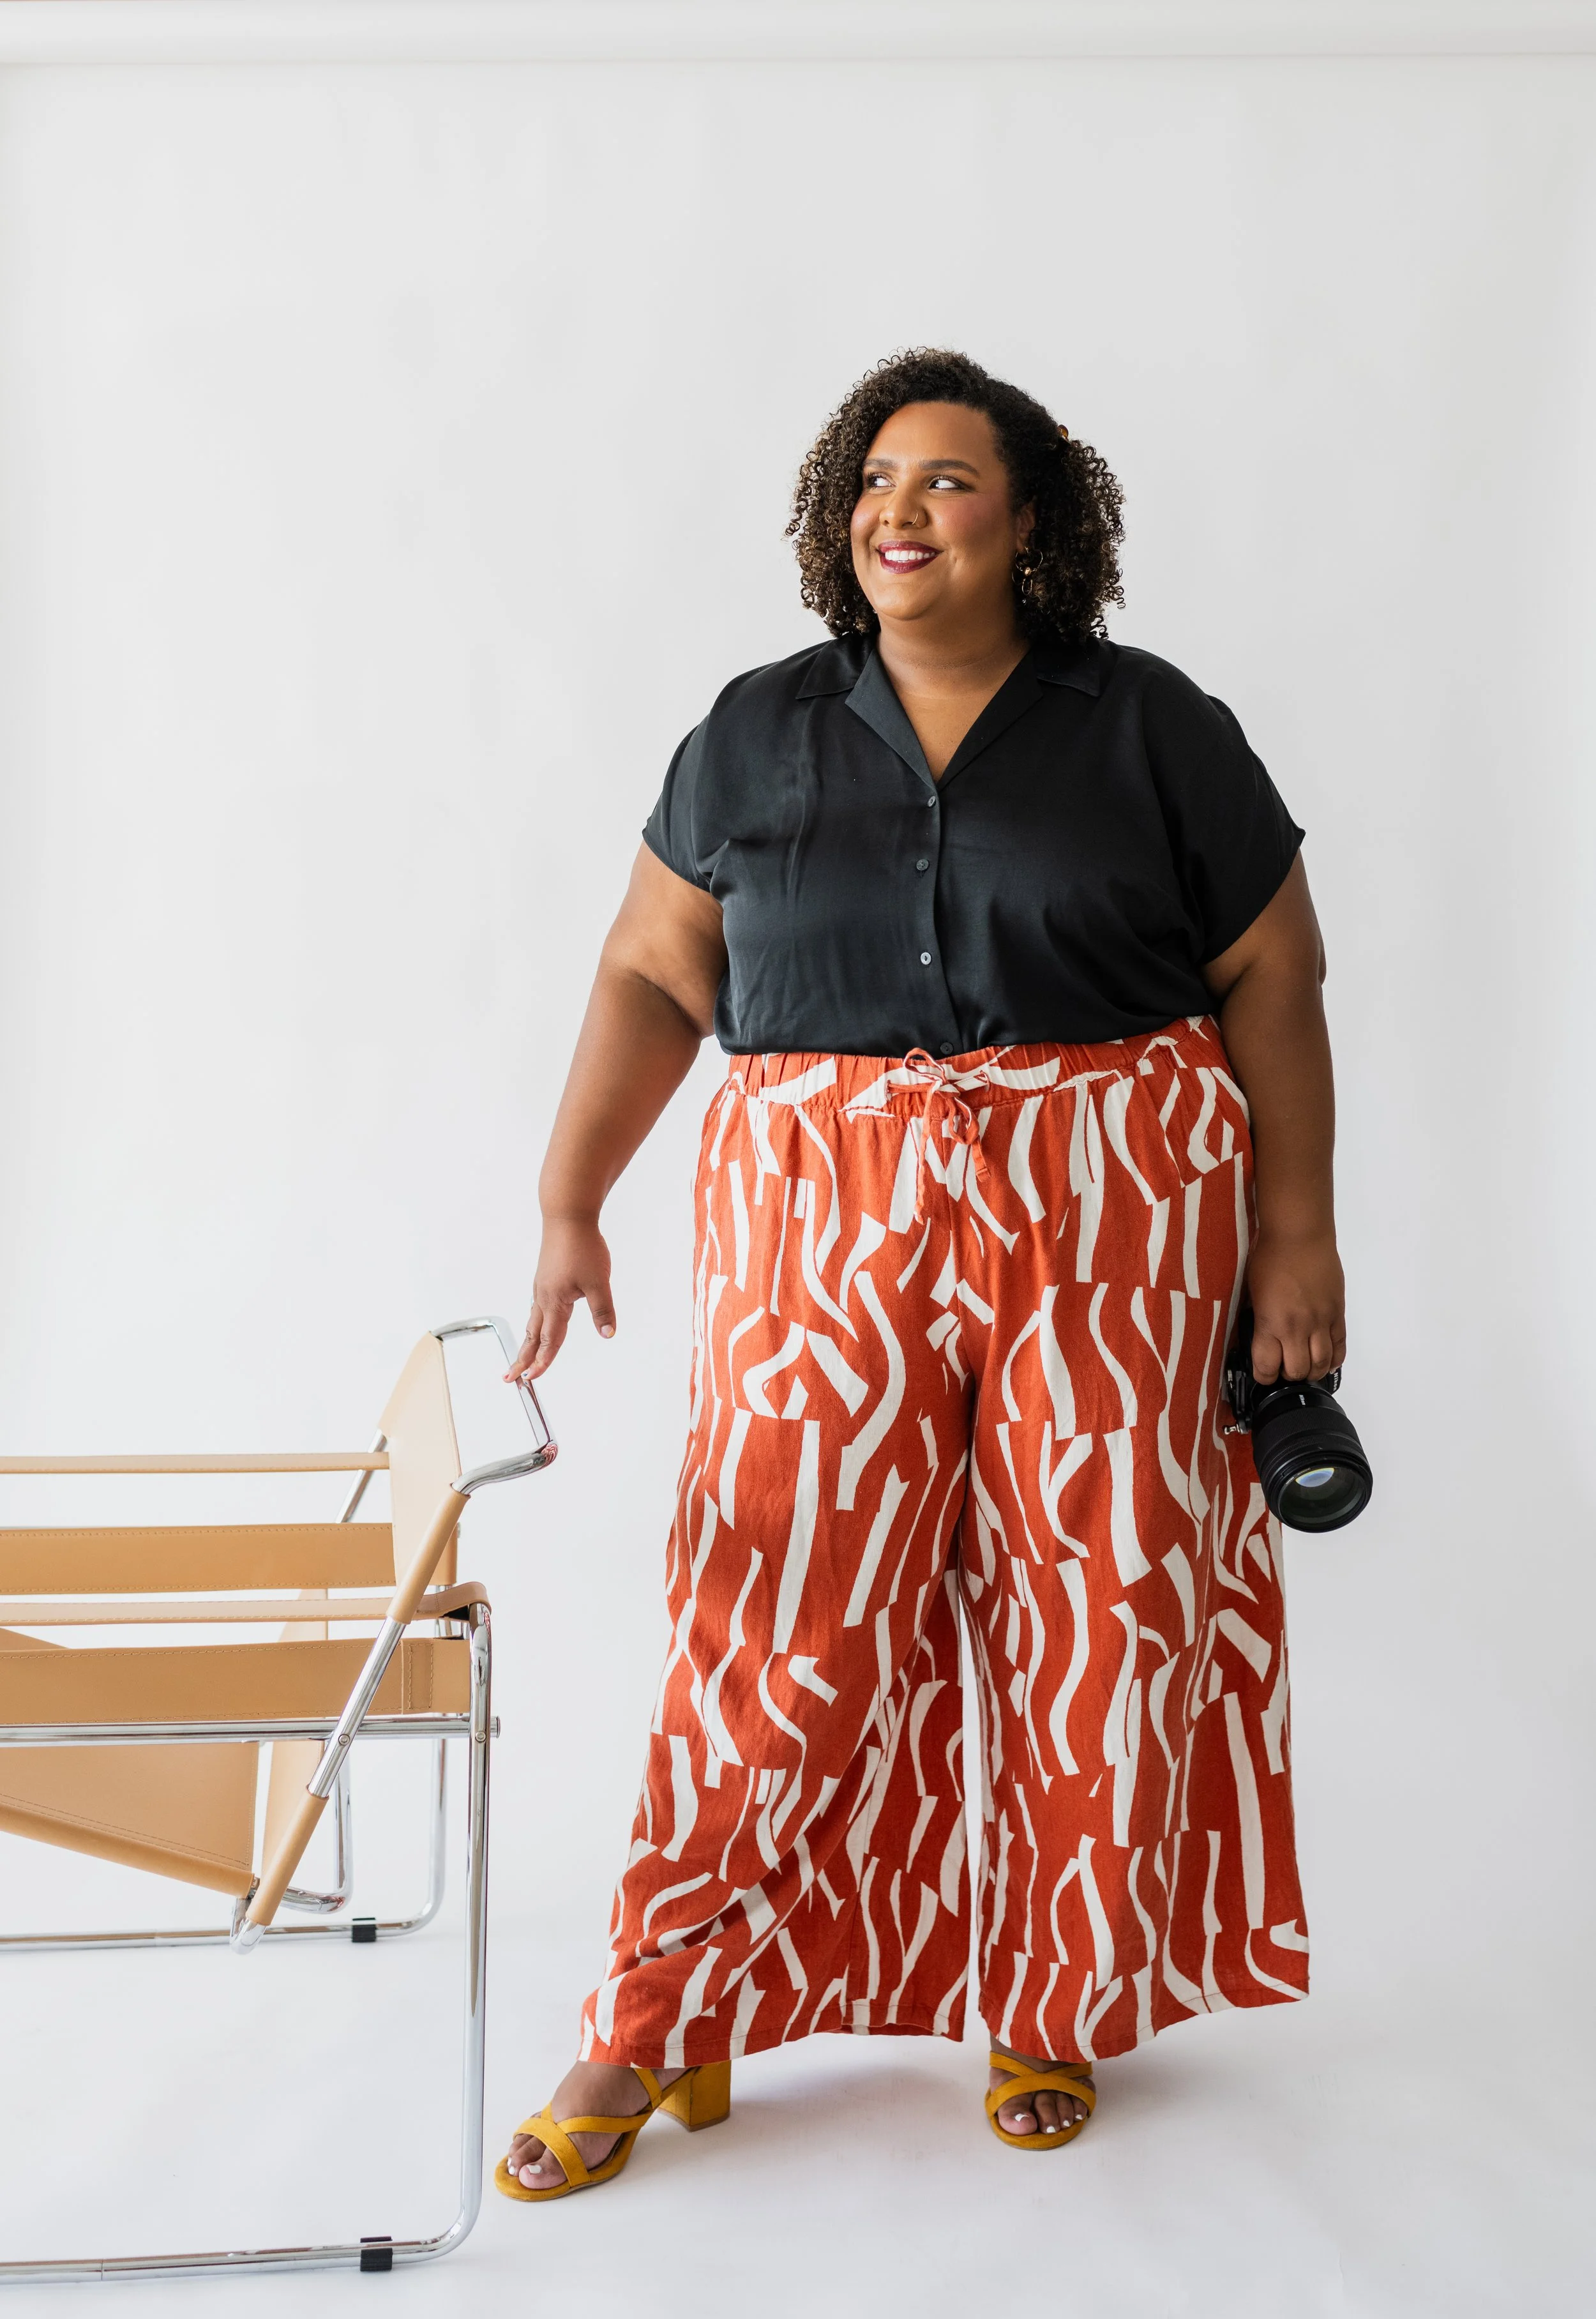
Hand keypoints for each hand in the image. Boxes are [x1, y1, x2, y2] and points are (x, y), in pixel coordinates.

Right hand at [505, 1216, 616, 1381]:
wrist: (567, 1216)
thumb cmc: (582, 1246)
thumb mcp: (599, 1282)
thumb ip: (602, 1310)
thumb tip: (608, 1334)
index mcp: (555, 1302)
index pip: (550, 1339)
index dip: (543, 1361)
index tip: (533, 1379)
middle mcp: (543, 1297)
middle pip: (532, 1336)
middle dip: (522, 1359)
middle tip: (511, 1379)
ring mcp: (542, 1287)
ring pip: (533, 1322)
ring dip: (527, 1342)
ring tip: (522, 1358)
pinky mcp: (545, 1278)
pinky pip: (536, 1308)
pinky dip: (534, 1324)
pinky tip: (538, 1324)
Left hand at [1246, 1228, 1344, 1382]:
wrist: (1300, 1234)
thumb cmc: (1269, 1257)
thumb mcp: (1252, 1292)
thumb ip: (1258, 1319)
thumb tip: (1258, 1339)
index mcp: (1270, 1322)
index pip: (1267, 1367)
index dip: (1264, 1377)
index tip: (1263, 1374)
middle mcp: (1297, 1327)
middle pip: (1297, 1371)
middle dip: (1288, 1376)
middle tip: (1284, 1367)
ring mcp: (1321, 1321)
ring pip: (1322, 1365)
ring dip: (1312, 1370)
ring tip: (1304, 1364)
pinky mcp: (1338, 1313)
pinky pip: (1340, 1347)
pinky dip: (1333, 1359)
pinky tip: (1325, 1360)